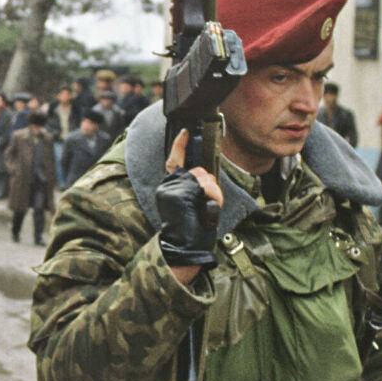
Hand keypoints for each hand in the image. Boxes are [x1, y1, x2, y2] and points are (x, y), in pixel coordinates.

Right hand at [155, 129, 224, 276]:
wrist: (183, 248)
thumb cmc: (192, 229)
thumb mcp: (195, 204)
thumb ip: (196, 187)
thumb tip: (206, 174)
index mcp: (171, 187)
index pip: (175, 160)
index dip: (180, 144)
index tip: (186, 131)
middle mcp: (168, 185)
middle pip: (199, 170)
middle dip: (211, 186)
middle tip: (209, 204)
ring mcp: (171, 189)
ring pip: (203, 177)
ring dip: (213, 193)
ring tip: (207, 209)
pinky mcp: (176, 194)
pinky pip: (203, 185)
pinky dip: (212, 196)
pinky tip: (207, 208)